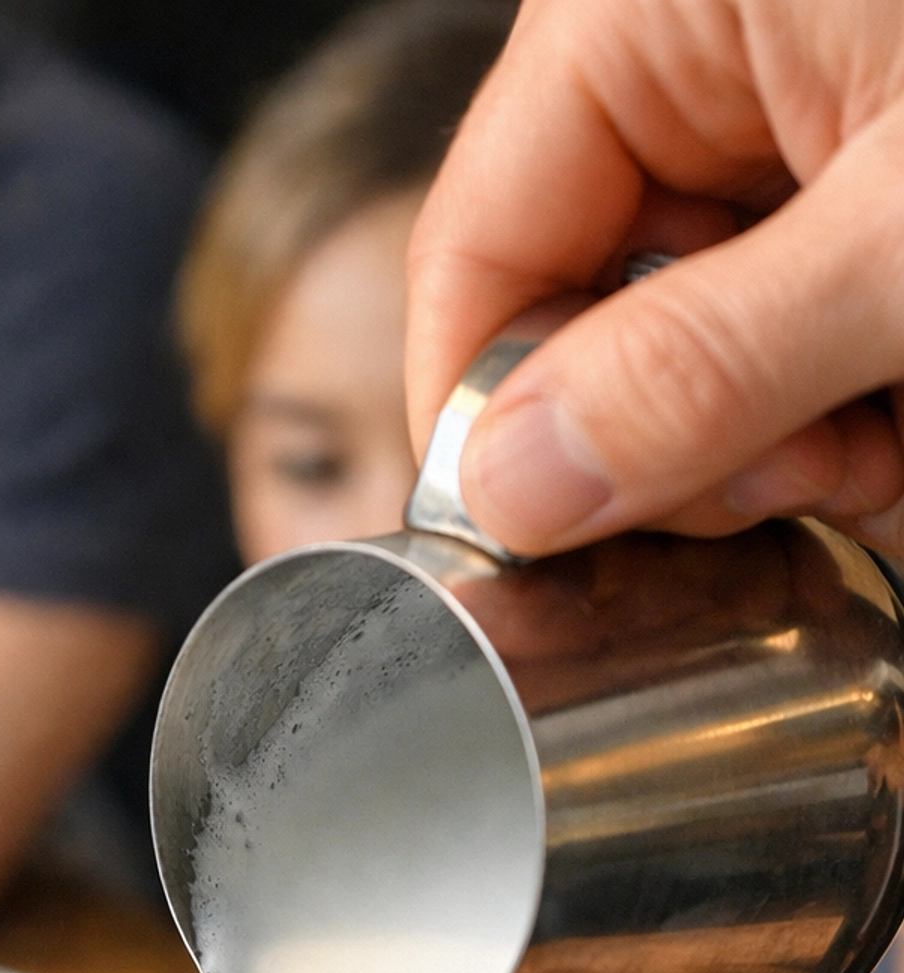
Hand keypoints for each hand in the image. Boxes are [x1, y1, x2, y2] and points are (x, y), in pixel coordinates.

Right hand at [406, 0, 903, 556]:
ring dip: (782, 446)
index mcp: (639, 10)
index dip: (495, 437)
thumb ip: (705, 367)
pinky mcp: (847, 159)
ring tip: (892, 452)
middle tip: (814, 482)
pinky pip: (784, 320)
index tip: (564, 557)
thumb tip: (511, 492)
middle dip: (689, 448)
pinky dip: (843, 400)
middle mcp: (683, 52)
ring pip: (690, 348)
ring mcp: (771, 106)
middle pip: (582, 321)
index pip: (471, 258)